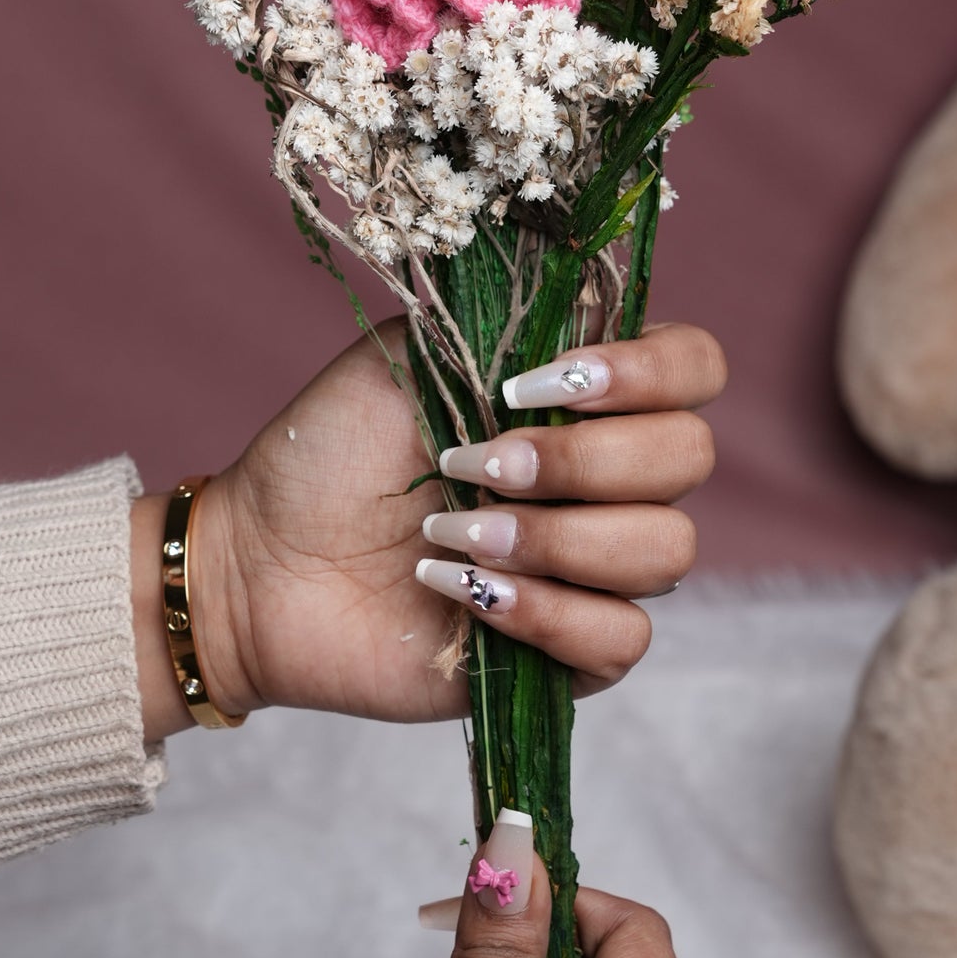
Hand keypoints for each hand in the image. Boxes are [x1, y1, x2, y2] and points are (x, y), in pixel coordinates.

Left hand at [135, 320, 724, 730]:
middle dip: (579, 460)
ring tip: (454, 535)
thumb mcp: (410, 354)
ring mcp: (599, 568)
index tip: (537, 385)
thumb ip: (507, 321)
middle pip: (687, 458)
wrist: (261, 561)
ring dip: (553, 538)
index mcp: (587, 397)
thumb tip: (591, 305)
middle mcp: (612, 479)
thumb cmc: (332, 452)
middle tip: (473, 465)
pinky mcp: (574, 652)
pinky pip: (622, 636)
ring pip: (665, 551)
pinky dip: (542, 611)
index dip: (644, 373)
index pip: (694, 368)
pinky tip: (463, 593)